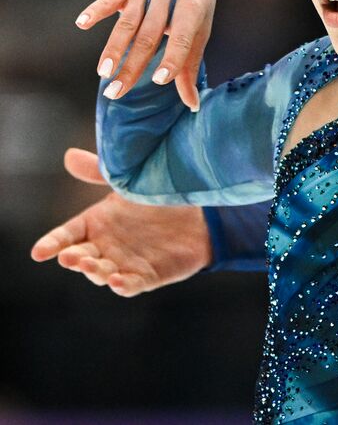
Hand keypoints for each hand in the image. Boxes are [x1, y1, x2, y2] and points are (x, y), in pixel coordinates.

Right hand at [30, 148, 212, 295]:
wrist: (196, 216)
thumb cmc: (153, 199)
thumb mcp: (126, 183)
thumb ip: (98, 173)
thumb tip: (69, 155)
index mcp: (93, 225)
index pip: (66, 236)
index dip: (51, 244)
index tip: (38, 253)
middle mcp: (103, 248)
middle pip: (80, 257)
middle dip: (73, 258)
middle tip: (68, 256)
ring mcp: (122, 264)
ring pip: (102, 273)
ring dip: (95, 271)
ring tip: (91, 265)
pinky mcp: (146, 277)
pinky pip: (131, 285)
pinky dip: (123, 286)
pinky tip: (118, 282)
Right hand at [76, 0, 218, 109]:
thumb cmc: (196, 1)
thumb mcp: (200, 28)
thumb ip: (190, 65)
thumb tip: (193, 104)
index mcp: (193, 10)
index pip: (183, 38)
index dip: (173, 58)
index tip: (160, 80)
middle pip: (149, 37)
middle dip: (132, 66)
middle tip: (116, 92)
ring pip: (128, 22)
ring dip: (114, 47)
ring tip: (102, 72)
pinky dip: (96, 9)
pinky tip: (82, 23)